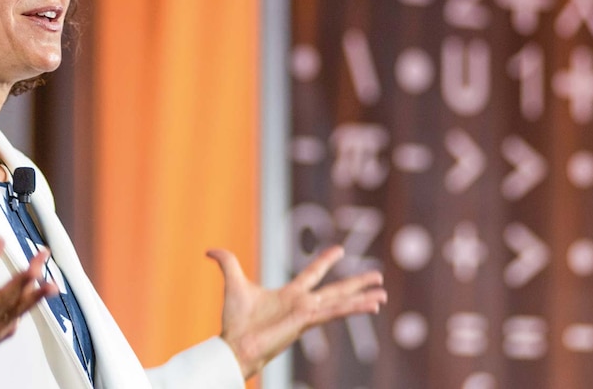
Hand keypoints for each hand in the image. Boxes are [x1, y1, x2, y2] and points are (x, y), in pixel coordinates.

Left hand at [207, 246, 385, 378]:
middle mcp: (303, 304)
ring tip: (383, 295)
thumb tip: (210, 249)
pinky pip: (335, 312)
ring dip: (362, 298)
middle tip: (379, 277)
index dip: (326, 261)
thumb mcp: (233, 282)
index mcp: (290, 295)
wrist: (235, 344)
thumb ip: (226, 262)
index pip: (313, 274)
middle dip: (357, 283)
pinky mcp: (307, 321)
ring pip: (340, 301)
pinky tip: (371, 305)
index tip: (340, 250)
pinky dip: (353, 308)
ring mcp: (307, 313)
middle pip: (336, 289)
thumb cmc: (235, 321)